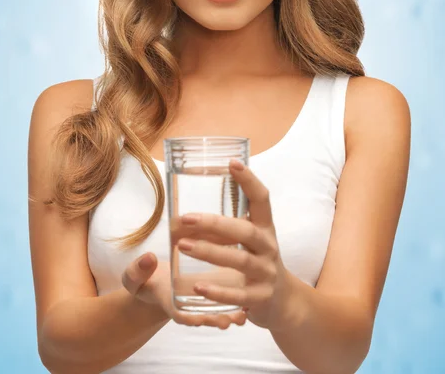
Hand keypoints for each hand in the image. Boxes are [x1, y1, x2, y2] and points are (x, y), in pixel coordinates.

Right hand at [121, 252, 247, 329]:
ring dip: (229, 314)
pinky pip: (222, 300)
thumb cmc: (145, 281)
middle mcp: (187, 305)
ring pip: (216, 311)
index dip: (190, 316)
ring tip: (243, 315)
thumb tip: (149, 258)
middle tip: (228, 321)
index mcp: (169, 302)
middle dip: (214, 319)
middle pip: (202, 317)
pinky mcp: (209, 293)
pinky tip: (247, 299)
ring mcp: (199, 301)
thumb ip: (137, 271)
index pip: (179, 313)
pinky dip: (234, 301)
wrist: (154, 284)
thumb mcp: (134, 278)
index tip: (200, 318)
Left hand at [175, 159, 289, 329]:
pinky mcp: (261, 298)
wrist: (283, 302)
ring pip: (240, 260)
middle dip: (214, 223)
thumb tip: (191, 207)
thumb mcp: (252, 238)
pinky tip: (198, 286)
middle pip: (244, 231)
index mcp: (265, 227)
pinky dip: (219, 291)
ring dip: (210, 252)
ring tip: (182, 246)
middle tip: (185, 218)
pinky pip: (240, 295)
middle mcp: (268, 247)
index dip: (249, 180)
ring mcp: (266, 273)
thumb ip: (229, 223)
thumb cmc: (258, 261)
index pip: (262, 199)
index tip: (232, 163)